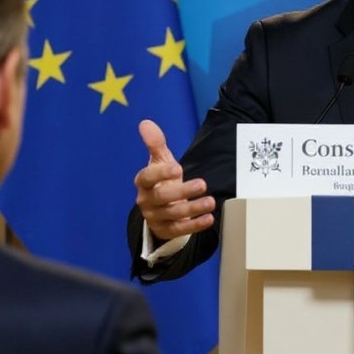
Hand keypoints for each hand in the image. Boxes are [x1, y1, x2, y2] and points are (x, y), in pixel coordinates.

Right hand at [133, 119, 214, 241]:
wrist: (160, 207)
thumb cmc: (162, 180)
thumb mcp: (160, 161)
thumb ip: (156, 143)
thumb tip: (145, 123)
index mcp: (143, 182)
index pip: (147, 177)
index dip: (161, 173)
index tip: (177, 168)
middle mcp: (146, 201)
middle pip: (162, 197)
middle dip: (183, 191)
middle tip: (203, 184)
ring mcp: (155, 217)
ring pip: (174, 215)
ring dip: (193, 209)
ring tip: (211, 202)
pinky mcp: (166, 230)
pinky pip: (180, 229)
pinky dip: (195, 225)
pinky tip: (209, 218)